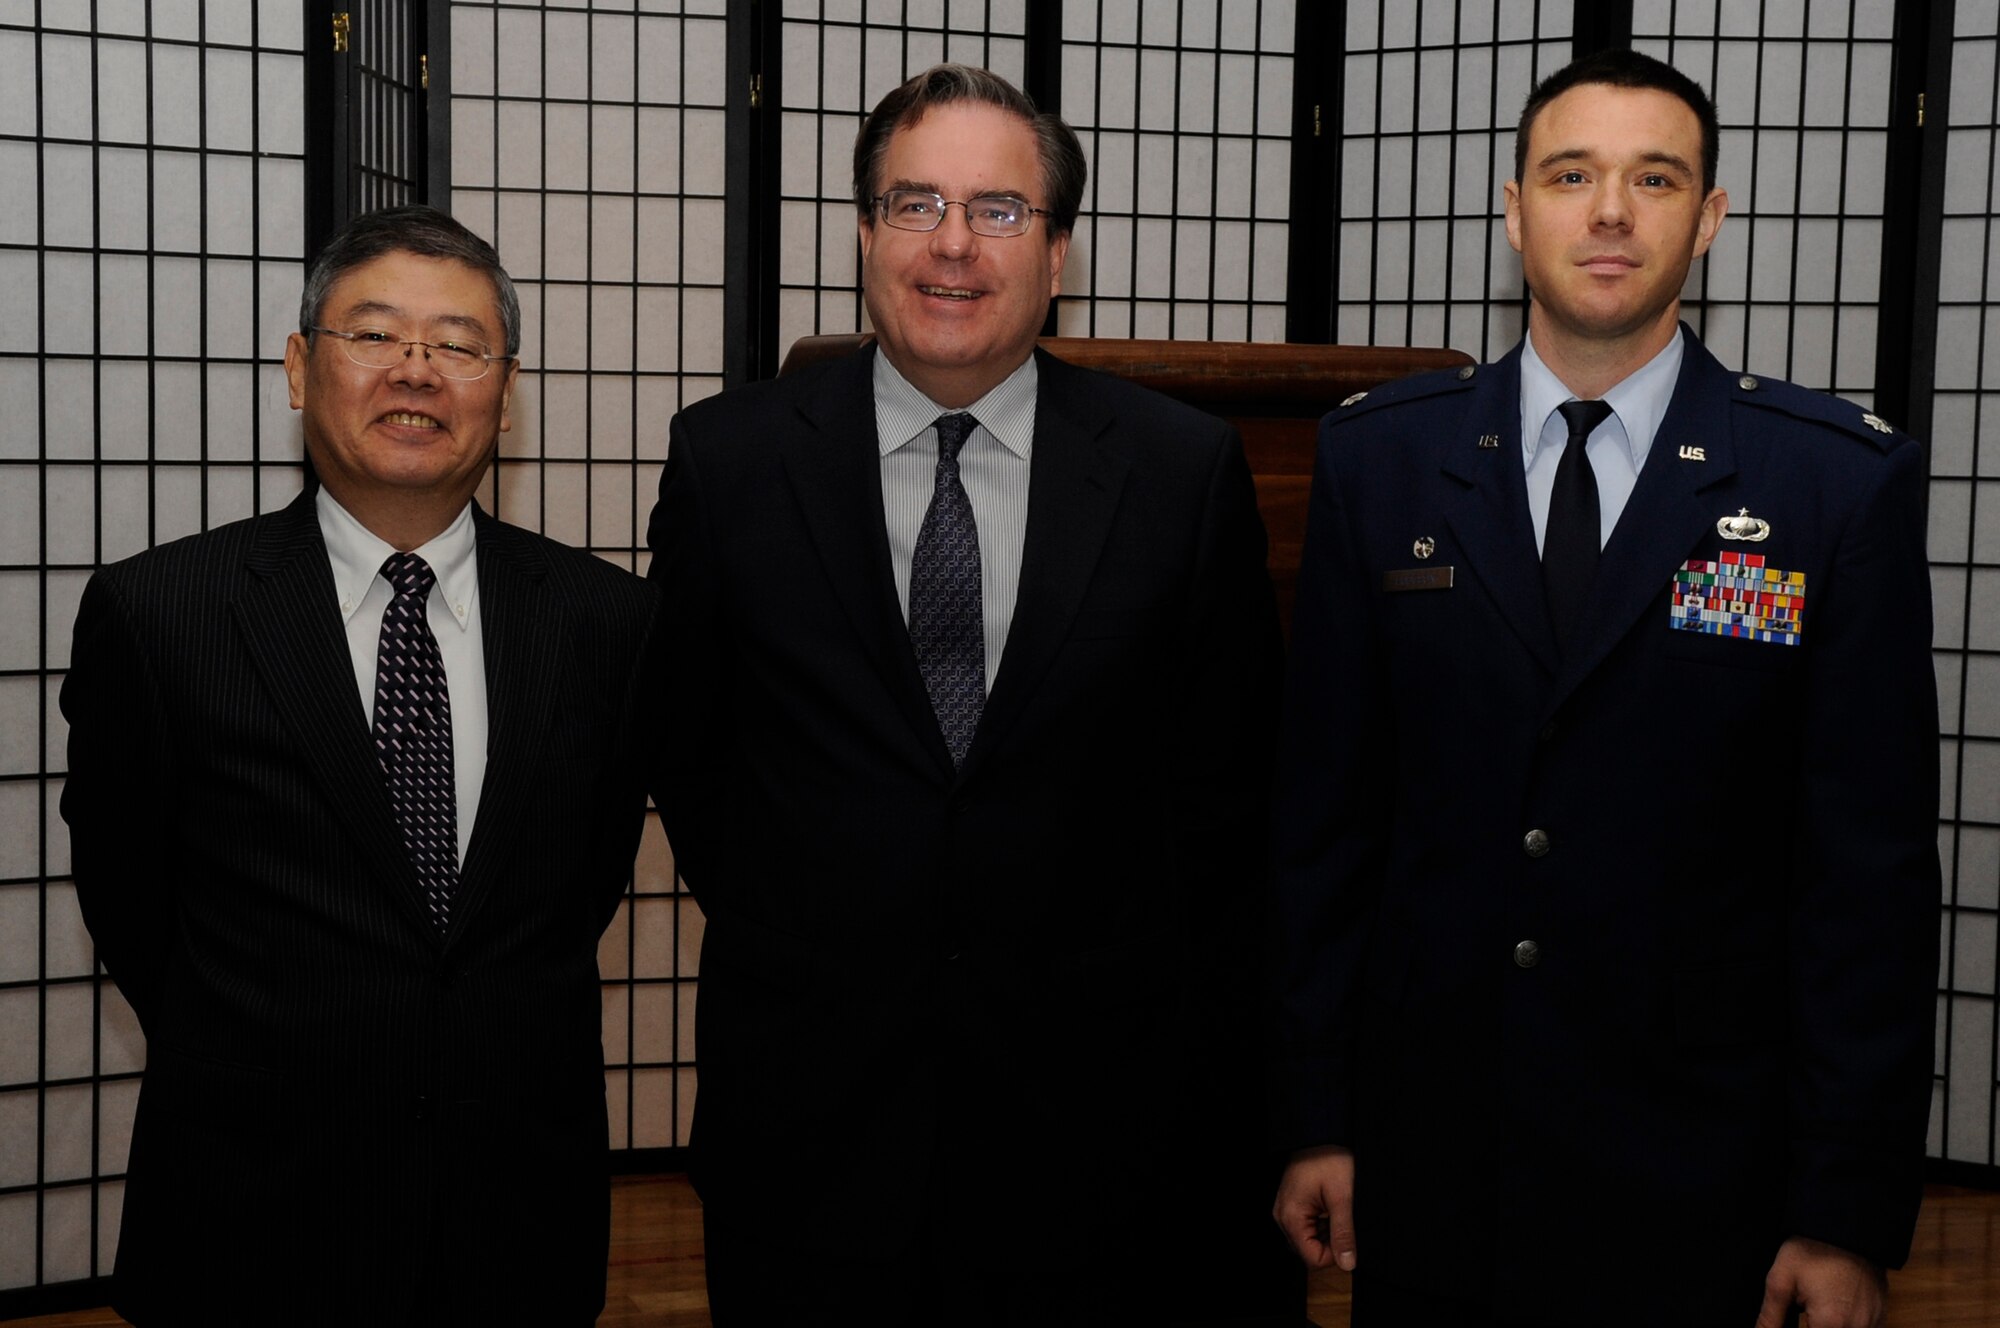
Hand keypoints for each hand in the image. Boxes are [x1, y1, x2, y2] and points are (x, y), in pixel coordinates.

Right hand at [1271, 1145, 1356, 1270]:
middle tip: (1342, 1217)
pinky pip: (1306, 1227)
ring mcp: (1285, 1211)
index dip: (1334, 1253)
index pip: (1312, 1258)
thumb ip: (1343, 1232)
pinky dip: (1322, 1223)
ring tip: (1335, 1209)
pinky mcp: (1291, 1205)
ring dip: (1327, 1232)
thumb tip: (1347, 1264)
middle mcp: (1283, 1217)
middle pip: (1309, 1250)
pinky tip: (1329, 1206)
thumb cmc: (1330, 1159)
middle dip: (1330, 1242)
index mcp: (1291, 1217)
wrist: (1320, 1134)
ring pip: (1309, 1240)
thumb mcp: (1342, 1197)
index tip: (1347, 1235)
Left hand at [1755, 1236, 1886, 1327]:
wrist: (1846, 1226)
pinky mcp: (1881, 1314)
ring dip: (1830, 1325)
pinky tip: (1835, 1307)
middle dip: (1813, 1325)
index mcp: (1831, 1323)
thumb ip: (1770, 1317)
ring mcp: (1874, 1322)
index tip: (1798, 1314)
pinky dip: (1847, 1323)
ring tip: (1819, 1305)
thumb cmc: (1813, 1249)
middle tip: (1804, 1307)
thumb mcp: (1782, 1280)